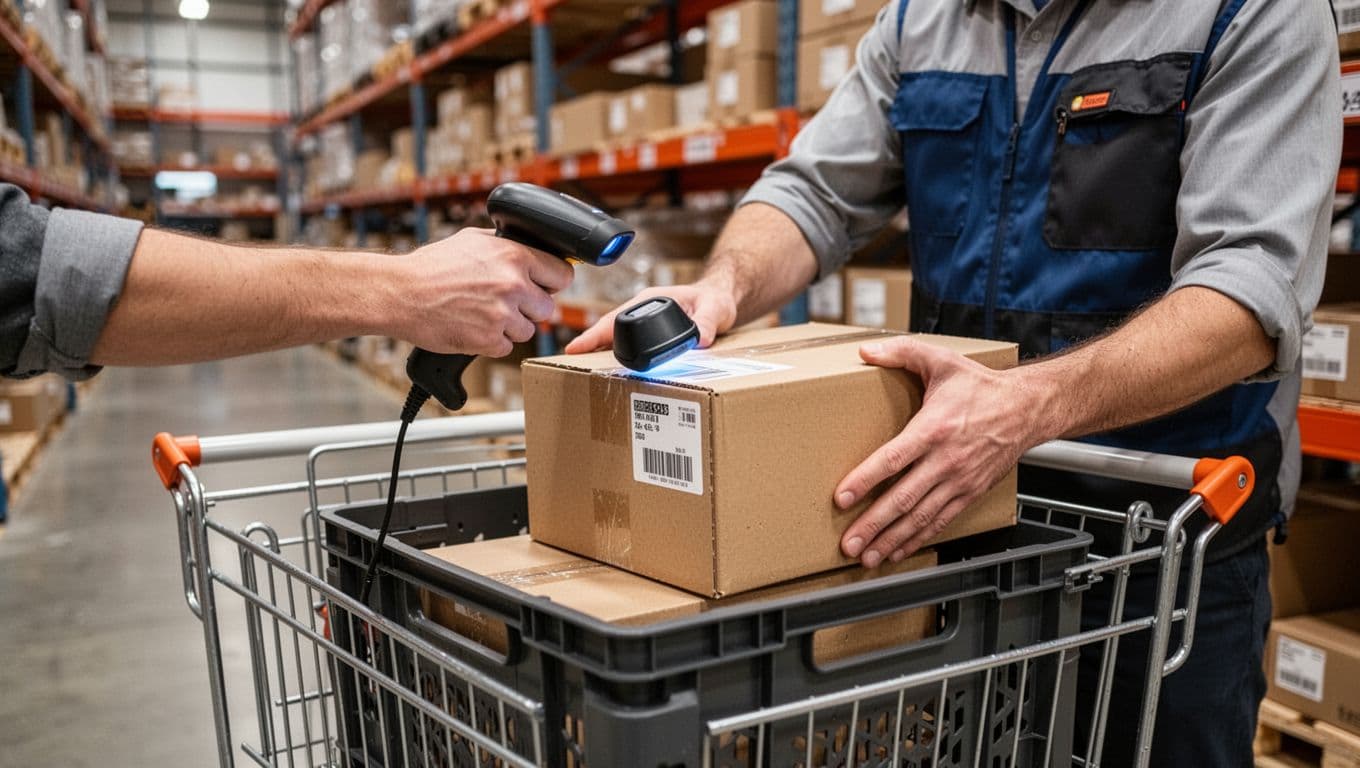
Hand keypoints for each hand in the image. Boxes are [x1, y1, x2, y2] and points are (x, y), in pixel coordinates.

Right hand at [394, 228, 573, 355]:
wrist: (401, 293)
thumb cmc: (431, 266)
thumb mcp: (472, 240)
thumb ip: (505, 245)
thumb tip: (529, 246)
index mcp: (514, 256)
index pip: (562, 275)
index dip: (552, 282)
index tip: (544, 286)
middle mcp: (513, 285)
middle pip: (548, 308)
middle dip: (530, 308)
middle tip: (506, 304)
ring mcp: (502, 315)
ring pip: (528, 330)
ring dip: (510, 327)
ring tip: (482, 314)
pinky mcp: (488, 340)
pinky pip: (506, 347)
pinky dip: (492, 342)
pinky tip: (472, 327)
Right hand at [564, 278, 738, 352]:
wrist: (720, 297)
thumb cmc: (716, 298)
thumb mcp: (715, 308)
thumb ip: (708, 321)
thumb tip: (700, 339)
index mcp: (650, 300)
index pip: (615, 317)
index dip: (594, 334)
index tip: (576, 348)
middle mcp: (642, 309)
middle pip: (609, 328)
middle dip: (589, 345)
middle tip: (570, 363)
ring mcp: (644, 319)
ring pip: (616, 336)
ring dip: (600, 351)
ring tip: (581, 370)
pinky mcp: (650, 331)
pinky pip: (628, 342)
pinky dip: (615, 353)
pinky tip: (608, 369)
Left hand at [835, 337, 1050, 566]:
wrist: (1029, 408)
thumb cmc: (982, 386)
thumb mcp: (941, 360)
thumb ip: (901, 353)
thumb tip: (865, 350)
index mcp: (934, 428)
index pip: (893, 459)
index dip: (865, 480)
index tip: (842, 497)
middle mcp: (946, 460)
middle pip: (903, 498)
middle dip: (873, 523)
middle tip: (848, 542)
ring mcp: (959, 480)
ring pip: (920, 517)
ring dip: (892, 539)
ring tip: (867, 557)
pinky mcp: (970, 492)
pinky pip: (940, 521)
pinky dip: (918, 539)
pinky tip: (898, 551)